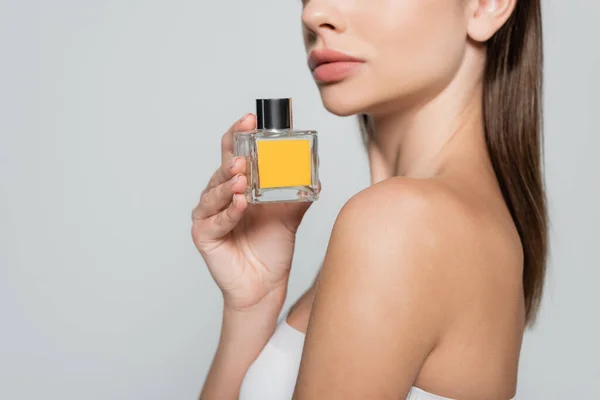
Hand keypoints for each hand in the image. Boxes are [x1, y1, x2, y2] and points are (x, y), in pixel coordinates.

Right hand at [191, 113, 313, 311]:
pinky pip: (217, 220)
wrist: (265, 285)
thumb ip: (297, 193)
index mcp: (237, 186)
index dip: (238, 135)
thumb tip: (313, 171)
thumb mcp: (289, 215)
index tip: (249, 119)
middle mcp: (219, 197)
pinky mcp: (204, 236)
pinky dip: (229, 211)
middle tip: (244, 147)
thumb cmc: (271, 249)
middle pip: (221, 168)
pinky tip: (241, 203)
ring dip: (228, 183)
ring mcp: (209, 215)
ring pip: (215, 193)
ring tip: (242, 175)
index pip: (233, 153)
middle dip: (232, 155)